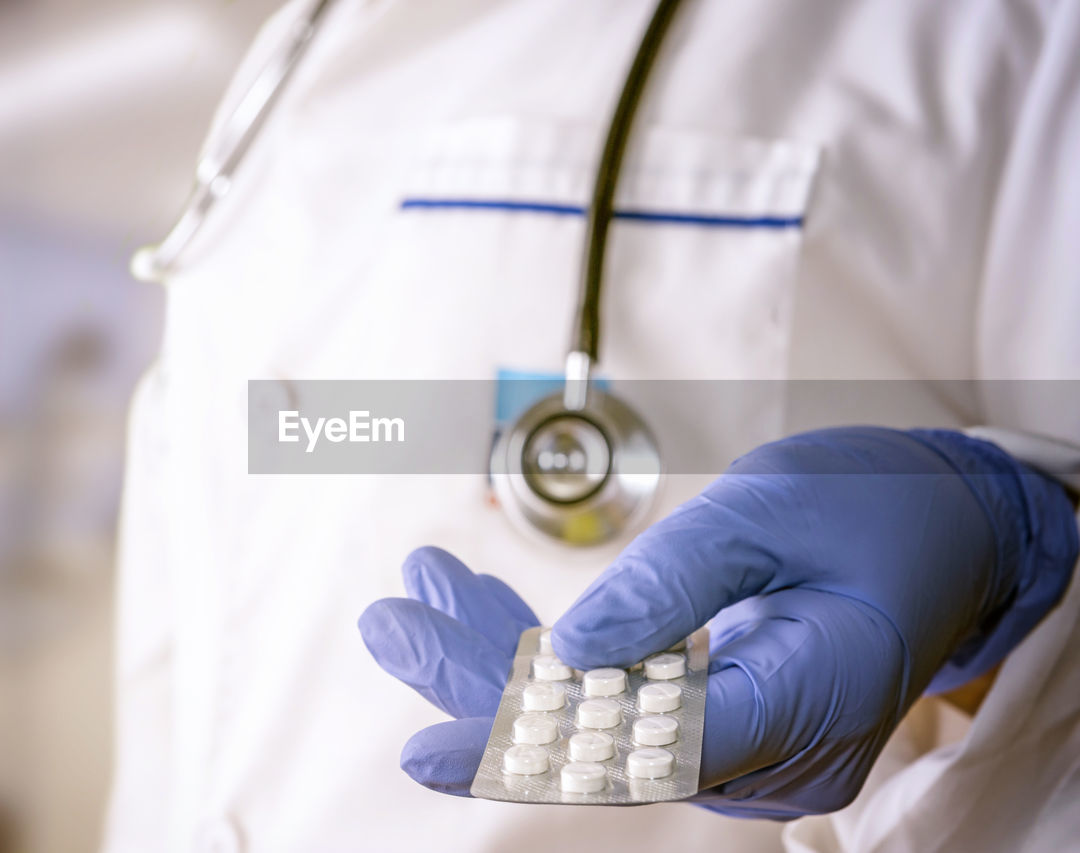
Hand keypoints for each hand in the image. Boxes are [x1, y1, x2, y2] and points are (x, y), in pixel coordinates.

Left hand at [359, 428, 1076, 815]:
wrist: (952, 529)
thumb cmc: (881, 508)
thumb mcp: (773, 514)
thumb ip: (669, 587)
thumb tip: (567, 654)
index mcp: (809, 703)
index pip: (642, 752)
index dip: (526, 751)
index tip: (425, 750)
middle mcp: (772, 752)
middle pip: (595, 738)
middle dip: (481, 683)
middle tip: (389, 622)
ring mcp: (745, 743)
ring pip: (594, 717)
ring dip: (500, 658)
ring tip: (416, 594)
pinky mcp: (720, 717)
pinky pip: (618, 694)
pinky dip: (549, 650)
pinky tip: (477, 603)